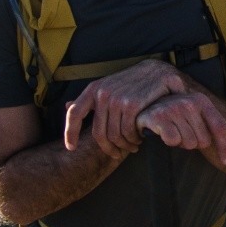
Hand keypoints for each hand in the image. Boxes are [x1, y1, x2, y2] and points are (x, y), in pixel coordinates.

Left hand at [63, 59, 187, 158]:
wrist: (159, 72)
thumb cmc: (133, 82)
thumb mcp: (109, 85)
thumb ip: (90, 98)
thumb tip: (66, 106)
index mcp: (94, 89)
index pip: (74, 113)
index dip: (70, 133)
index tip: (71, 148)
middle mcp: (103, 93)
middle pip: (99, 133)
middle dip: (109, 148)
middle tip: (118, 153)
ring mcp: (118, 99)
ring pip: (115, 135)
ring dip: (125, 145)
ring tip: (133, 145)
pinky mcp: (133, 104)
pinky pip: (128, 132)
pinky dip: (134, 139)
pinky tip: (140, 138)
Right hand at [137, 89, 225, 168]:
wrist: (147, 110)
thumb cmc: (178, 118)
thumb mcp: (199, 120)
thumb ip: (219, 128)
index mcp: (202, 101)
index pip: (220, 127)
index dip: (225, 147)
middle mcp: (189, 101)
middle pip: (203, 140)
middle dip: (194, 143)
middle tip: (184, 134)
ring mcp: (173, 107)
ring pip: (188, 143)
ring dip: (182, 143)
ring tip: (174, 133)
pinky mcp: (158, 117)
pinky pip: (173, 141)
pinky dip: (169, 142)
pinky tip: (163, 133)